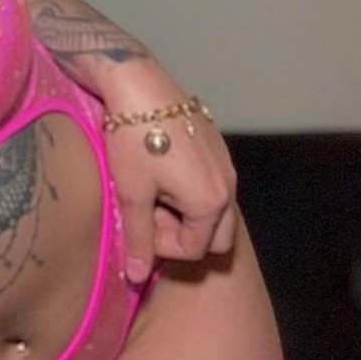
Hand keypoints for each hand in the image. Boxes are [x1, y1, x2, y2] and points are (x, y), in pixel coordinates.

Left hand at [96, 58, 236, 283]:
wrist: (137, 84)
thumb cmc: (133, 140)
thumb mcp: (132, 193)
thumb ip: (139, 239)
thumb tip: (136, 276)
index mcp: (211, 203)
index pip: (192, 250)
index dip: (161, 246)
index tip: (138, 223)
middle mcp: (228, 185)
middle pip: (215, 235)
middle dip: (183, 233)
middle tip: (149, 212)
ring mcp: (226, 162)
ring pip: (213, 208)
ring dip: (185, 210)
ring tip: (152, 190)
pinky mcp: (216, 144)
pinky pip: (212, 182)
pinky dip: (190, 188)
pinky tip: (161, 170)